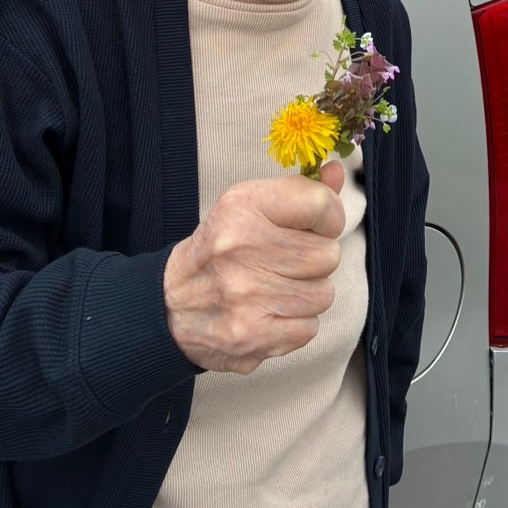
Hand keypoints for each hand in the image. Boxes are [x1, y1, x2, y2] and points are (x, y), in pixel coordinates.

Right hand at [163, 161, 345, 374]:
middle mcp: (242, 246)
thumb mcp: (249, 206)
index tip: (317, 224)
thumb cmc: (220, 250)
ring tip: (278, 287)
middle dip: (315, 259)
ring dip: (308, 293)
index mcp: (243, 206)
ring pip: (323, 294)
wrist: (170, 305)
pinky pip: (310, 327)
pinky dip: (296, 324)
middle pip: (328, 255)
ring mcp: (247, 295)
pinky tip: (271, 313)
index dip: (329, 216)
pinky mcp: (252, 335)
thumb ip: (299, 191)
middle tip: (289, 261)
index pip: (320, 204)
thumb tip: (336, 172)